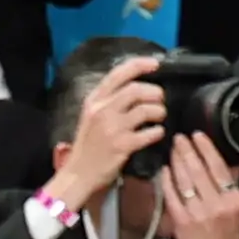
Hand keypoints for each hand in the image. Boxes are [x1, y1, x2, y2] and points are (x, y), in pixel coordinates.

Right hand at [47, 62, 170, 217]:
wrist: (78, 175)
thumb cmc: (87, 146)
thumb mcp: (91, 117)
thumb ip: (108, 101)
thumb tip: (136, 88)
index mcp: (94, 100)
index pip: (118, 74)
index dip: (140, 65)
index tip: (156, 64)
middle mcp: (102, 111)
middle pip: (136, 90)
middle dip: (155, 92)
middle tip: (160, 100)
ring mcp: (112, 128)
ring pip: (146, 109)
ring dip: (159, 111)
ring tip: (160, 116)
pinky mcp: (122, 145)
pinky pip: (149, 133)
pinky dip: (157, 132)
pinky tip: (156, 133)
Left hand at [156, 132, 238, 238]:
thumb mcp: (236, 211)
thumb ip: (232, 186)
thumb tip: (230, 161)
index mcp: (233, 200)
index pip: (220, 167)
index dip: (207, 149)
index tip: (197, 135)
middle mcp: (217, 204)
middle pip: (200, 170)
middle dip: (187, 151)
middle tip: (179, 137)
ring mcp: (198, 214)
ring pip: (185, 181)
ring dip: (177, 162)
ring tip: (172, 148)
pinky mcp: (181, 223)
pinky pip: (172, 197)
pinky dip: (168, 181)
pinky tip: (164, 170)